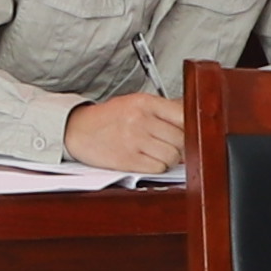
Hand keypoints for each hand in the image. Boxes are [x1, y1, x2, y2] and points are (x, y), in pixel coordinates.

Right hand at [62, 93, 185, 175]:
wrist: (78, 130)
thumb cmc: (108, 118)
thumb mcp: (135, 103)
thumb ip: (162, 110)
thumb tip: (192, 119)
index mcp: (145, 102)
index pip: (184, 114)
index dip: (192, 127)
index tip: (192, 133)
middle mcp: (140, 119)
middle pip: (181, 138)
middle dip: (180, 146)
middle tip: (171, 146)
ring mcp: (134, 140)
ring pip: (173, 156)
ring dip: (169, 159)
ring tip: (157, 153)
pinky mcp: (128, 159)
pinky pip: (158, 168)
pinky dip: (157, 168)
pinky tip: (147, 160)